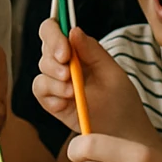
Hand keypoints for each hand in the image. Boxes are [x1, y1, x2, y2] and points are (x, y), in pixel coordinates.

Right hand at [34, 22, 147, 140]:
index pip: (55, 29)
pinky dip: (52, 96)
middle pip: (45, 49)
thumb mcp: (111, 72)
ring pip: (42, 71)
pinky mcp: (51, 100)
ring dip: (55, 81)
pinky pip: (40, 91)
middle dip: (55, 62)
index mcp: (78, 49)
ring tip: (73, 93)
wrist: (122, 133)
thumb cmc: (121, 100)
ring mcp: (56, 81)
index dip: (54, 35)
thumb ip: (92, 50)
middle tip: (69, 76)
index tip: (65, 52)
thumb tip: (72, 30)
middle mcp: (64, 62)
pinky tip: (66, 103)